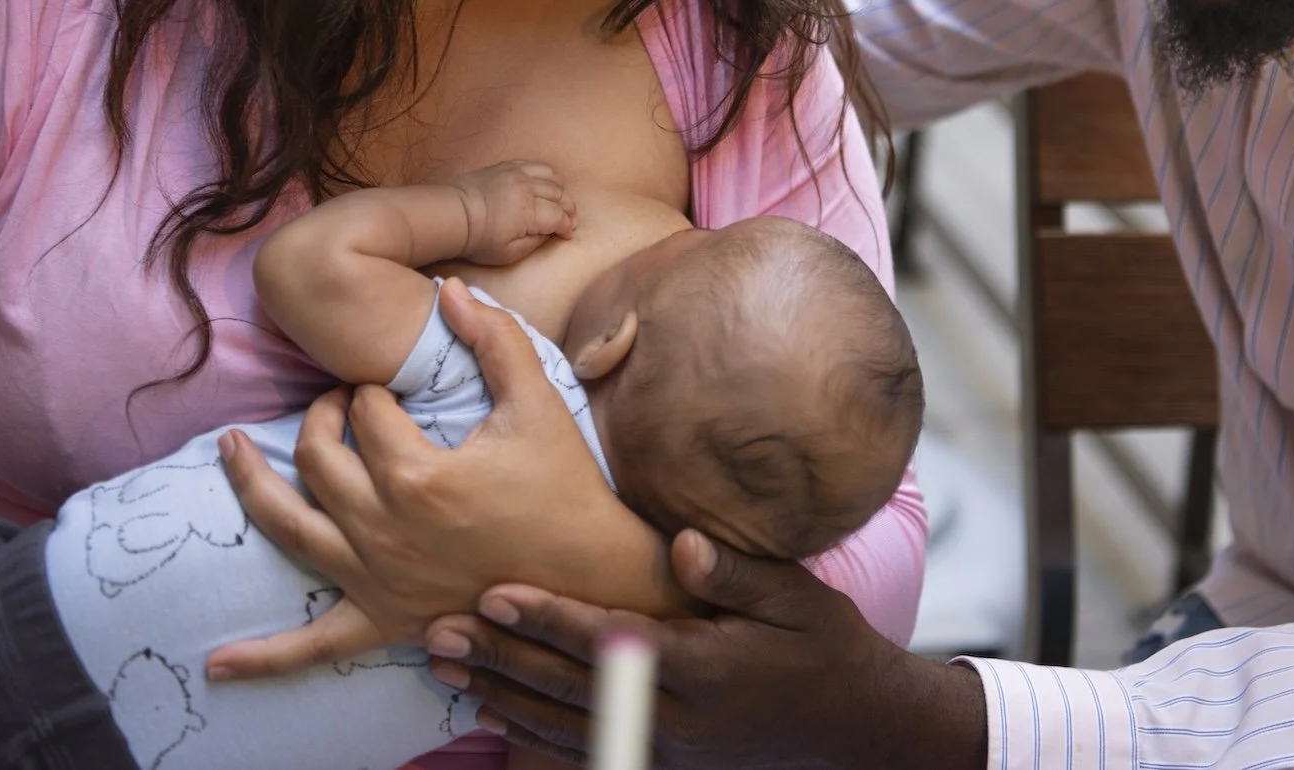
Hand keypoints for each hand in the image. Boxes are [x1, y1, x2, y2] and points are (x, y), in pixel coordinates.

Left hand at [208, 282, 673, 678]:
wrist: (592, 574)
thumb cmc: (566, 487)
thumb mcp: (538, 403)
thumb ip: (495, 340)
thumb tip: (450, 289)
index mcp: (418, 476)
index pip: (367, 411)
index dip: (371, 387)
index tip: (385, 385)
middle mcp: (385, 529)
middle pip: (318, 457)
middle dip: (321, 416)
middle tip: (338, 404)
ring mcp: (378, 579)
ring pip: (289, 526)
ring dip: (251, 485)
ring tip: (231, 449)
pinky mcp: (383, 620)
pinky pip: (314, 645)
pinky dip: (265, 658)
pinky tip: (217, 664)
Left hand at [425, 530, 988, 769]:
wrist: (852, 723)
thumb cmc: (822, 646)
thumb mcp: (794, 596)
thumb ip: (735, 572)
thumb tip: (681, 545)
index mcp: (699, 667)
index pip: (605, 638)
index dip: (546, 617)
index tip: (495, 593)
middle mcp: (672, 715)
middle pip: (567, 686)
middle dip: (500, 658)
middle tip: (440, 633)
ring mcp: (664, 747)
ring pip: (564, 725)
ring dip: (502, 696)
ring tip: (450, 669)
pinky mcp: (663, 763)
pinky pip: (585, 752)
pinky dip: (533, 737)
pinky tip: (497, 717)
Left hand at [453, 160, 575, 264]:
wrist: (453, 215)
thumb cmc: (479, 239)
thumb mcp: (509, 253)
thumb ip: (535, 242)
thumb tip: (549, 232)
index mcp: (530, 212)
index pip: (560, 216)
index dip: (567, 226)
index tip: (567, 234)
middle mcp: (528, 188)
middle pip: (560, 195)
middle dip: (569, 209)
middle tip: (568, 220)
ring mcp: (517, 173)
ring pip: (552, 176)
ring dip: (560, 190)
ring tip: (559, 201)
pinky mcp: (507, 166)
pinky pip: (535, 165)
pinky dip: (545, 174)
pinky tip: (543, 184)